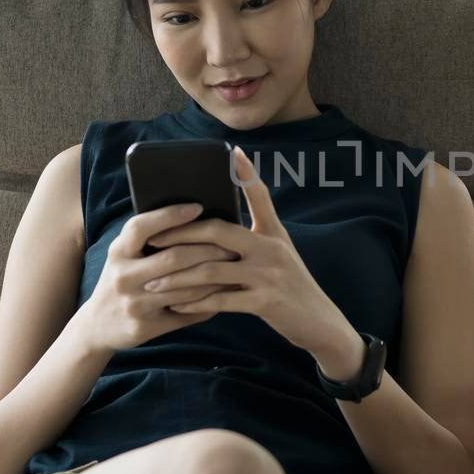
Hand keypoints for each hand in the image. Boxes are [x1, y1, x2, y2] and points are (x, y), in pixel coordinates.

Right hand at [81, 202, 239, 352]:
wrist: (97, 325)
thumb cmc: (122, 279)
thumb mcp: (124, 256)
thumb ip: (149, 239)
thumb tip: (195, 215)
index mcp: (118, 252)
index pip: (141, 227)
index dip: (169, 215)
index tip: (198, 206)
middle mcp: (123, 277)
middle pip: (173, 258)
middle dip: (208, 251)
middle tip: (233, 246)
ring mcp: (133, 304)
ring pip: (185, 289)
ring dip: (215, 279)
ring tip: (235, 269)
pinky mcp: (145, 327)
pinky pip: (185, 313)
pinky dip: (208, 303)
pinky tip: (225, 294)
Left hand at [138, 145, 354, 360]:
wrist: (320, 322)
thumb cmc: (292, 286)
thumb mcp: (280, 254)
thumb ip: (254, 239)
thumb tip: (215, 228)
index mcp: (274, 233)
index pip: (259, 195)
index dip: (246, 173)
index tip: (232, 151)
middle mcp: (271, 248)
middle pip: (218, 231)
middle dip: (181, 234)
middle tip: (154, 241)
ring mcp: (269, 275)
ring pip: (212, 270)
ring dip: (178, 277)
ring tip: (153, 282)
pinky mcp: (265, 302)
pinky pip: (220, 301)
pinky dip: (194, 304)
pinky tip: (176, 306)